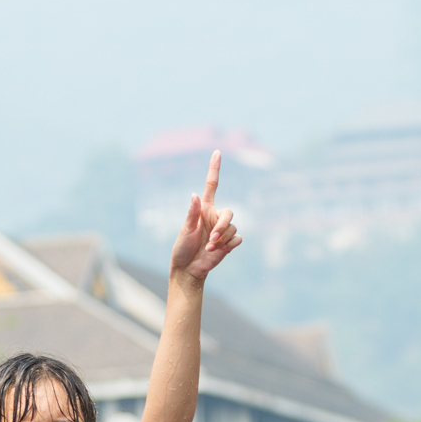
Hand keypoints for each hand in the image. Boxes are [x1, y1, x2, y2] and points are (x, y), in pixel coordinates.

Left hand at [168, 152, 241, 286]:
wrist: (188, 269)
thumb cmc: (182, 248)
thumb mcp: (185, 230)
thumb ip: (192, 213)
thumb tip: (194, 194)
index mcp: (204, 210)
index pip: (211, 185)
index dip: (214, 169)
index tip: (216, 152)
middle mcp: (215, 217)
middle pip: (229, 213)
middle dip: (222, 227)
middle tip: (212, 239)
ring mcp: (223, 230)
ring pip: (233, 228)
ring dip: (222, 239)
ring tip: (209, 248)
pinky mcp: (229, 243)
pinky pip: (238, 238)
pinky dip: (229, 245)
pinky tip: (220, 251)